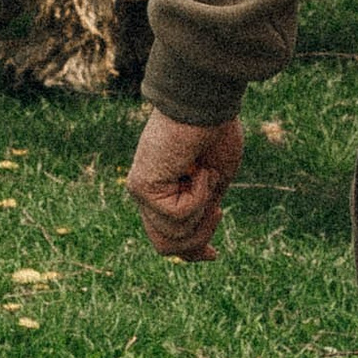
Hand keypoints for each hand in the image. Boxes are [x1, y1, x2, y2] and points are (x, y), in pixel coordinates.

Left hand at [126, 110, 243, 260]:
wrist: (206, 102)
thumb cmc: (213, 133)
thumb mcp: (214, 184)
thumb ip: (203, 214)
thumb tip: (205, 250)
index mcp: (163, 192)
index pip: (167, 238)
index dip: (192, 252)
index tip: (215, 255)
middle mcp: (146, 194)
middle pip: (167, 247)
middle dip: (199, 238)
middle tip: (216, 208)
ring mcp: (141, 192)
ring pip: (173, 238)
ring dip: (202, 211)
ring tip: (205, 176)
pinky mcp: (141, 187)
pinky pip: (177, 216)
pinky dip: (198, 195)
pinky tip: (198, 168)